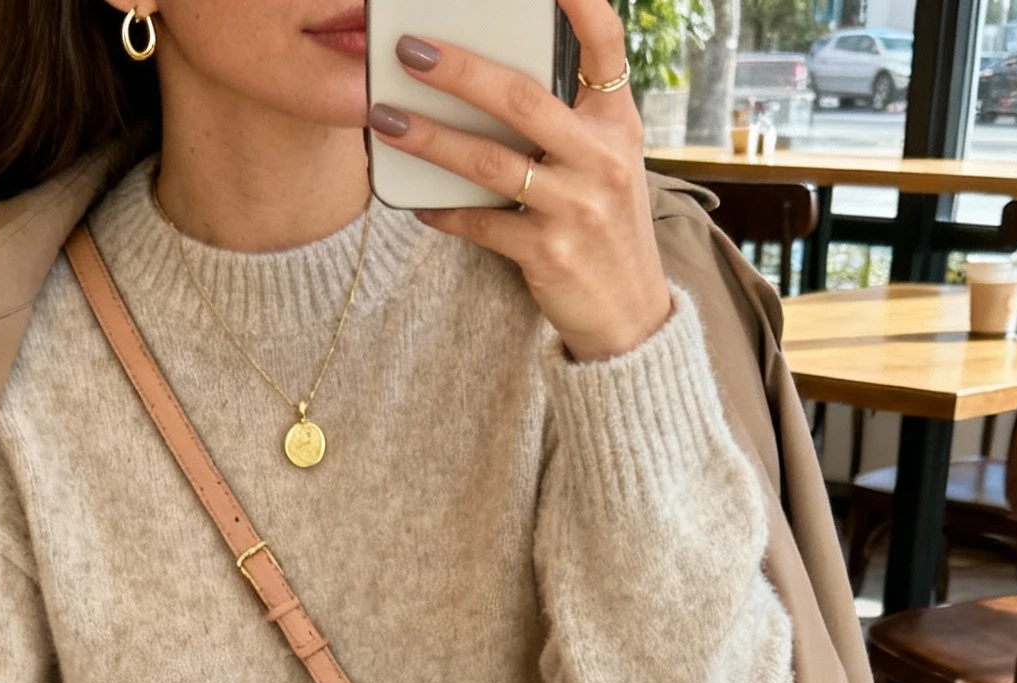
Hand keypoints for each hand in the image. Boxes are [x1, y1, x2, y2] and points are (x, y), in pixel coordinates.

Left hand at [369, 0, 672, 362]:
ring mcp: (576, 208)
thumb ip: (569, 119)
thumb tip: (495, 77)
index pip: (606, 44)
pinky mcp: (549, 254)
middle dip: (461, 70)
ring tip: (386, 119)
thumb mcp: (607, 163)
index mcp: (618, 123)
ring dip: (432, 138)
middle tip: (411, 50)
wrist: (630, 317)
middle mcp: (601, 158)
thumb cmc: (606, 227)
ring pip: (491, 162)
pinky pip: (482, 224)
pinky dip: (444, 211)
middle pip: (523, 99)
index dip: (579, 1)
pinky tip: (415, 200)